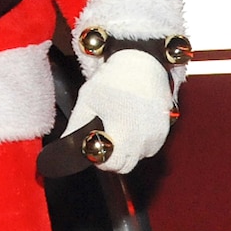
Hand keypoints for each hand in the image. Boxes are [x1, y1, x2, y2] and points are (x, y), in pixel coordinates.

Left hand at [64, 49, 172, 173]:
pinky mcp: (164, 132)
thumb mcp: (87, 101)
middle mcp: (143, 138)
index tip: (95, 147)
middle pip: (125, 166)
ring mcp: (156, 136)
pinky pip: (149, 149)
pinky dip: (139, 144)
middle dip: (112, 159)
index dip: (99, 160)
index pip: (112, 165)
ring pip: (138, 158)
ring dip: (126, 152)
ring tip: (118, 129)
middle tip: (104, 140)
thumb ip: (76, 127)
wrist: (141, 65)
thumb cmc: (112, 81)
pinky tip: (131, 126)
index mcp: (124, 132)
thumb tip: (66, 146)